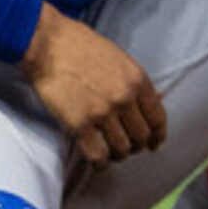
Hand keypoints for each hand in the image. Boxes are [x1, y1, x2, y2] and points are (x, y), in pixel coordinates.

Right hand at [21, 9, 166, 167]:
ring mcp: (102, 112)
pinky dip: (100, 163)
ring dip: (118, 155)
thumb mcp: (120, 60)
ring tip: (111, 152)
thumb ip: (137, 83)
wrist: (49, 45)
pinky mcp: (79, 124)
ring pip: (122, 148)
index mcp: (138, 81)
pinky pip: (97, 154)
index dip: (158, 135)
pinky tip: (98, 161)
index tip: (155, 143)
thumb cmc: (82, 48)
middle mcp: (125, 98)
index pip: (158, 118)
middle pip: (141, 136)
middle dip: (136, 146)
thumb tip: (157, 98)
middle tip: (127, 147)